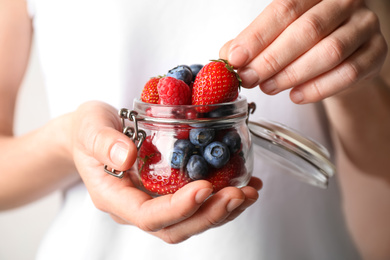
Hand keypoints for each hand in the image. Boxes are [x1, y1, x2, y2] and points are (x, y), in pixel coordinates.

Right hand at [70, 101, 260, 243]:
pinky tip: (244, 184)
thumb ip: (103, 142)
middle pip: (176, 226)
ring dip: (222, 211)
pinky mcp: (168, 191)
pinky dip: (223, 198)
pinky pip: (197, 204)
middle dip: (210, 215)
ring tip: (248, 193)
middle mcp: (137, 206)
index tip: (204, 189)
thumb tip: (125, 156)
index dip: (178, 208)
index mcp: (115, 196)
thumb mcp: (90, 127)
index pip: (148, 216)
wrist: (94, 132)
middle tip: (238, 195)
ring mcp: (154, 201)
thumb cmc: (88, 130)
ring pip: (191, 221)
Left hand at [220, 0, 386, 103]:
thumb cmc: (306, 43)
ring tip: (269, 87)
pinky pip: (348, 74)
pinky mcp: (376, 53)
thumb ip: (252, 43)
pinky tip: (296, 95)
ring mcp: (364, 27)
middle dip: (272, 59)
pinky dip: (318, 89)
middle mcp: (344, 2)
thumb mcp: (277, 36)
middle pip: (307, 29)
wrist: (343, 57)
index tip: (235, 59)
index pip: (284, 8)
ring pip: (329, 52)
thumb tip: (226, 57)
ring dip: (292, 75)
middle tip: (250, 78)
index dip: (256, 36)